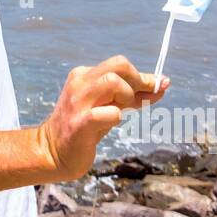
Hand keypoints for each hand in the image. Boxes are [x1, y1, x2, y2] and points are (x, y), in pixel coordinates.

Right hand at [38, 56, 168, 181]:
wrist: (53, 152)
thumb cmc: (85, 128)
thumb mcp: (108, 106)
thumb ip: (132, 96)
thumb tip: (162, 84)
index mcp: (84, 75)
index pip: (120, 65)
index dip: (143, 76)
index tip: (159, 86)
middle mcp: (80, 83)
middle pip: (118, 65)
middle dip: (138, 81)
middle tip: (140, 100)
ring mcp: (78, 102)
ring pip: (112, 82)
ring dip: (126, 96)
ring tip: (120, 111)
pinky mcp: (80, 124)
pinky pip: (108, 113)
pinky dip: (116, 117)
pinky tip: (110, 123)